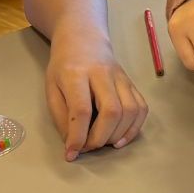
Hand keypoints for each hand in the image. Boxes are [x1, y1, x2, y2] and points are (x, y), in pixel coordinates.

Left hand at [44, 28, 147, 159]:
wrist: (83, 39)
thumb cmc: (63, 66)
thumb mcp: (51, 88)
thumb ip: (61, 116)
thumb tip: (73, 144)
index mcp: (76, 73)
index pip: (82, 108)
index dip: (78, 135)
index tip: (72, 153)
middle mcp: (102, 73)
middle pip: (111, 110)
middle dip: (101, 137)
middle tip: (89, 147)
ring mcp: (121, 77)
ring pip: (131, 110)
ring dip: (118, 134)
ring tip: (104, 143)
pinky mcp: (132, 82)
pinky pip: (141, 108)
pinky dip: (134, 128)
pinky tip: (121, 138)